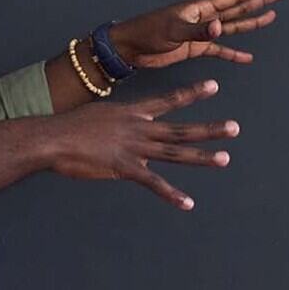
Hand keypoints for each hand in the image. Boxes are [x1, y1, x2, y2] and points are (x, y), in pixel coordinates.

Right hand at [46, 79, 236, 209]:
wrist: (53, 137)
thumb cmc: (69, 128)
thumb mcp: (99, 116)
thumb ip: (117, 123)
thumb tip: (124, 129)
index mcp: (133, 113)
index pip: (168, 100)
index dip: (192, 94)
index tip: (214, 86)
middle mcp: (139, 128)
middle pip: (180, 129)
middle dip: (209, 129)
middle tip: (235, 128)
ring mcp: (134, 148)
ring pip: (174, 152)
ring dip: (201, 157)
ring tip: (224, 158)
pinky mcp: (125, 168)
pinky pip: (153, 183)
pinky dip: (172, 194)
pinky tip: (188, 203)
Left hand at [110, 0, 283, 68]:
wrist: (131, 48)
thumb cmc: (147, 32)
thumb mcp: (172, 30)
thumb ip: (197, 30)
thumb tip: (220, 26)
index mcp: (199, 7)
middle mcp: (204, 17)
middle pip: (238, 7)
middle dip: (258, 0)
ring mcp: (201, 32)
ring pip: (233, 26)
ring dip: (251, 22)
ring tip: (270, 16)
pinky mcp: (195, 48)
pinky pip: (220, 50)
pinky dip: (233, 53)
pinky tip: (246, 56)